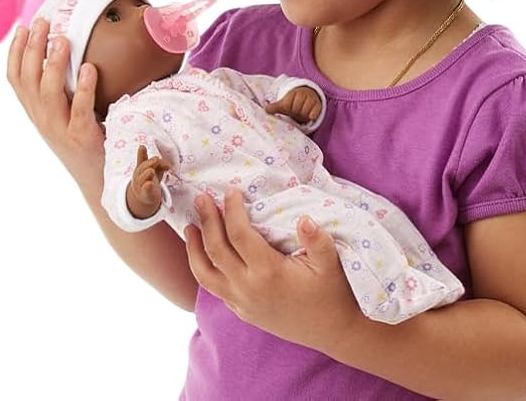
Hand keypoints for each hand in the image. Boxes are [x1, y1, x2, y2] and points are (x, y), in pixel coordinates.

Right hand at [6, 18, 103, 194]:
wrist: (99, 181)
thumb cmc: (84, 138)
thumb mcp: (62, 113)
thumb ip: (58, 87)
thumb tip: (64, 46)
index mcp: (34, 111)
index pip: (14, 78)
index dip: (15, 51)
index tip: (23, 27)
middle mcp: (42, 119)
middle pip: (28, 79)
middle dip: (33, 48)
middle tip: (42, 22)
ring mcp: (60, 129)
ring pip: (48, 92)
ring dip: (54, 63)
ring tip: (62, 39)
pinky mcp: (82, 138)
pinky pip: (80, 110)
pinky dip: (83, 88)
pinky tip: (89, 68)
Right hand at [127, 143, 171, 219]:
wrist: (143, 196)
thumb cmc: (150, 179)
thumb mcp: (156, 170)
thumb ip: (161, 165)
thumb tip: (169, 164)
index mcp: (141, 167)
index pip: (141, 159)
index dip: (141, 153)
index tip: (142, 147)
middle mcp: (139, 175)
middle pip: (142, 168)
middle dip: (149, 164)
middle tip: (156, 160)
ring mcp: (140, 184)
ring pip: (142, 178)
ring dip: (146, 174)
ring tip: (151, 171)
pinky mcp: (145, 194)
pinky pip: (145, 190)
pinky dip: (147, 187)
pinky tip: (149, 184)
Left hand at [184, 188, 361, 352]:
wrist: (336, 333)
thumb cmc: (333, 294)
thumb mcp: (331, 264)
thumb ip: (318, 240)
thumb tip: (304, 218)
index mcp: (268, 273)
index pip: (238, 234)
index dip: (231, 210)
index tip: (230, 191)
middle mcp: (249, 289)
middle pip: (215, 249)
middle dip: (206, 220)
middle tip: (201, 198)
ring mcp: (243, 304)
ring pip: (204, 275)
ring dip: (194, 249)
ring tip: (189, 227)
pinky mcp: (243, 313)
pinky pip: (215, 289)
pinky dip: (204, 269)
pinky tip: (204, 254)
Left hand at [264, 86, 321, 123]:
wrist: (308, 95)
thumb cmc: (294, 101)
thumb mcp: (284, 103)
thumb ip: (275, 107)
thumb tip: (266, 110)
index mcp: (292, 92)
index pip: (287, 105)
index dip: (287, 109)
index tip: (288, 109)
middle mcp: (302, 94)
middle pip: (296, 109)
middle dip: (295, 113)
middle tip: (295, 112)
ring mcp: (311, 99)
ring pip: (304, 113)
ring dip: (302, 116)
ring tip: (301, 113)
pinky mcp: (318, 105)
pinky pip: (313, 114)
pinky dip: (310, 116)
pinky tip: (309, 116)